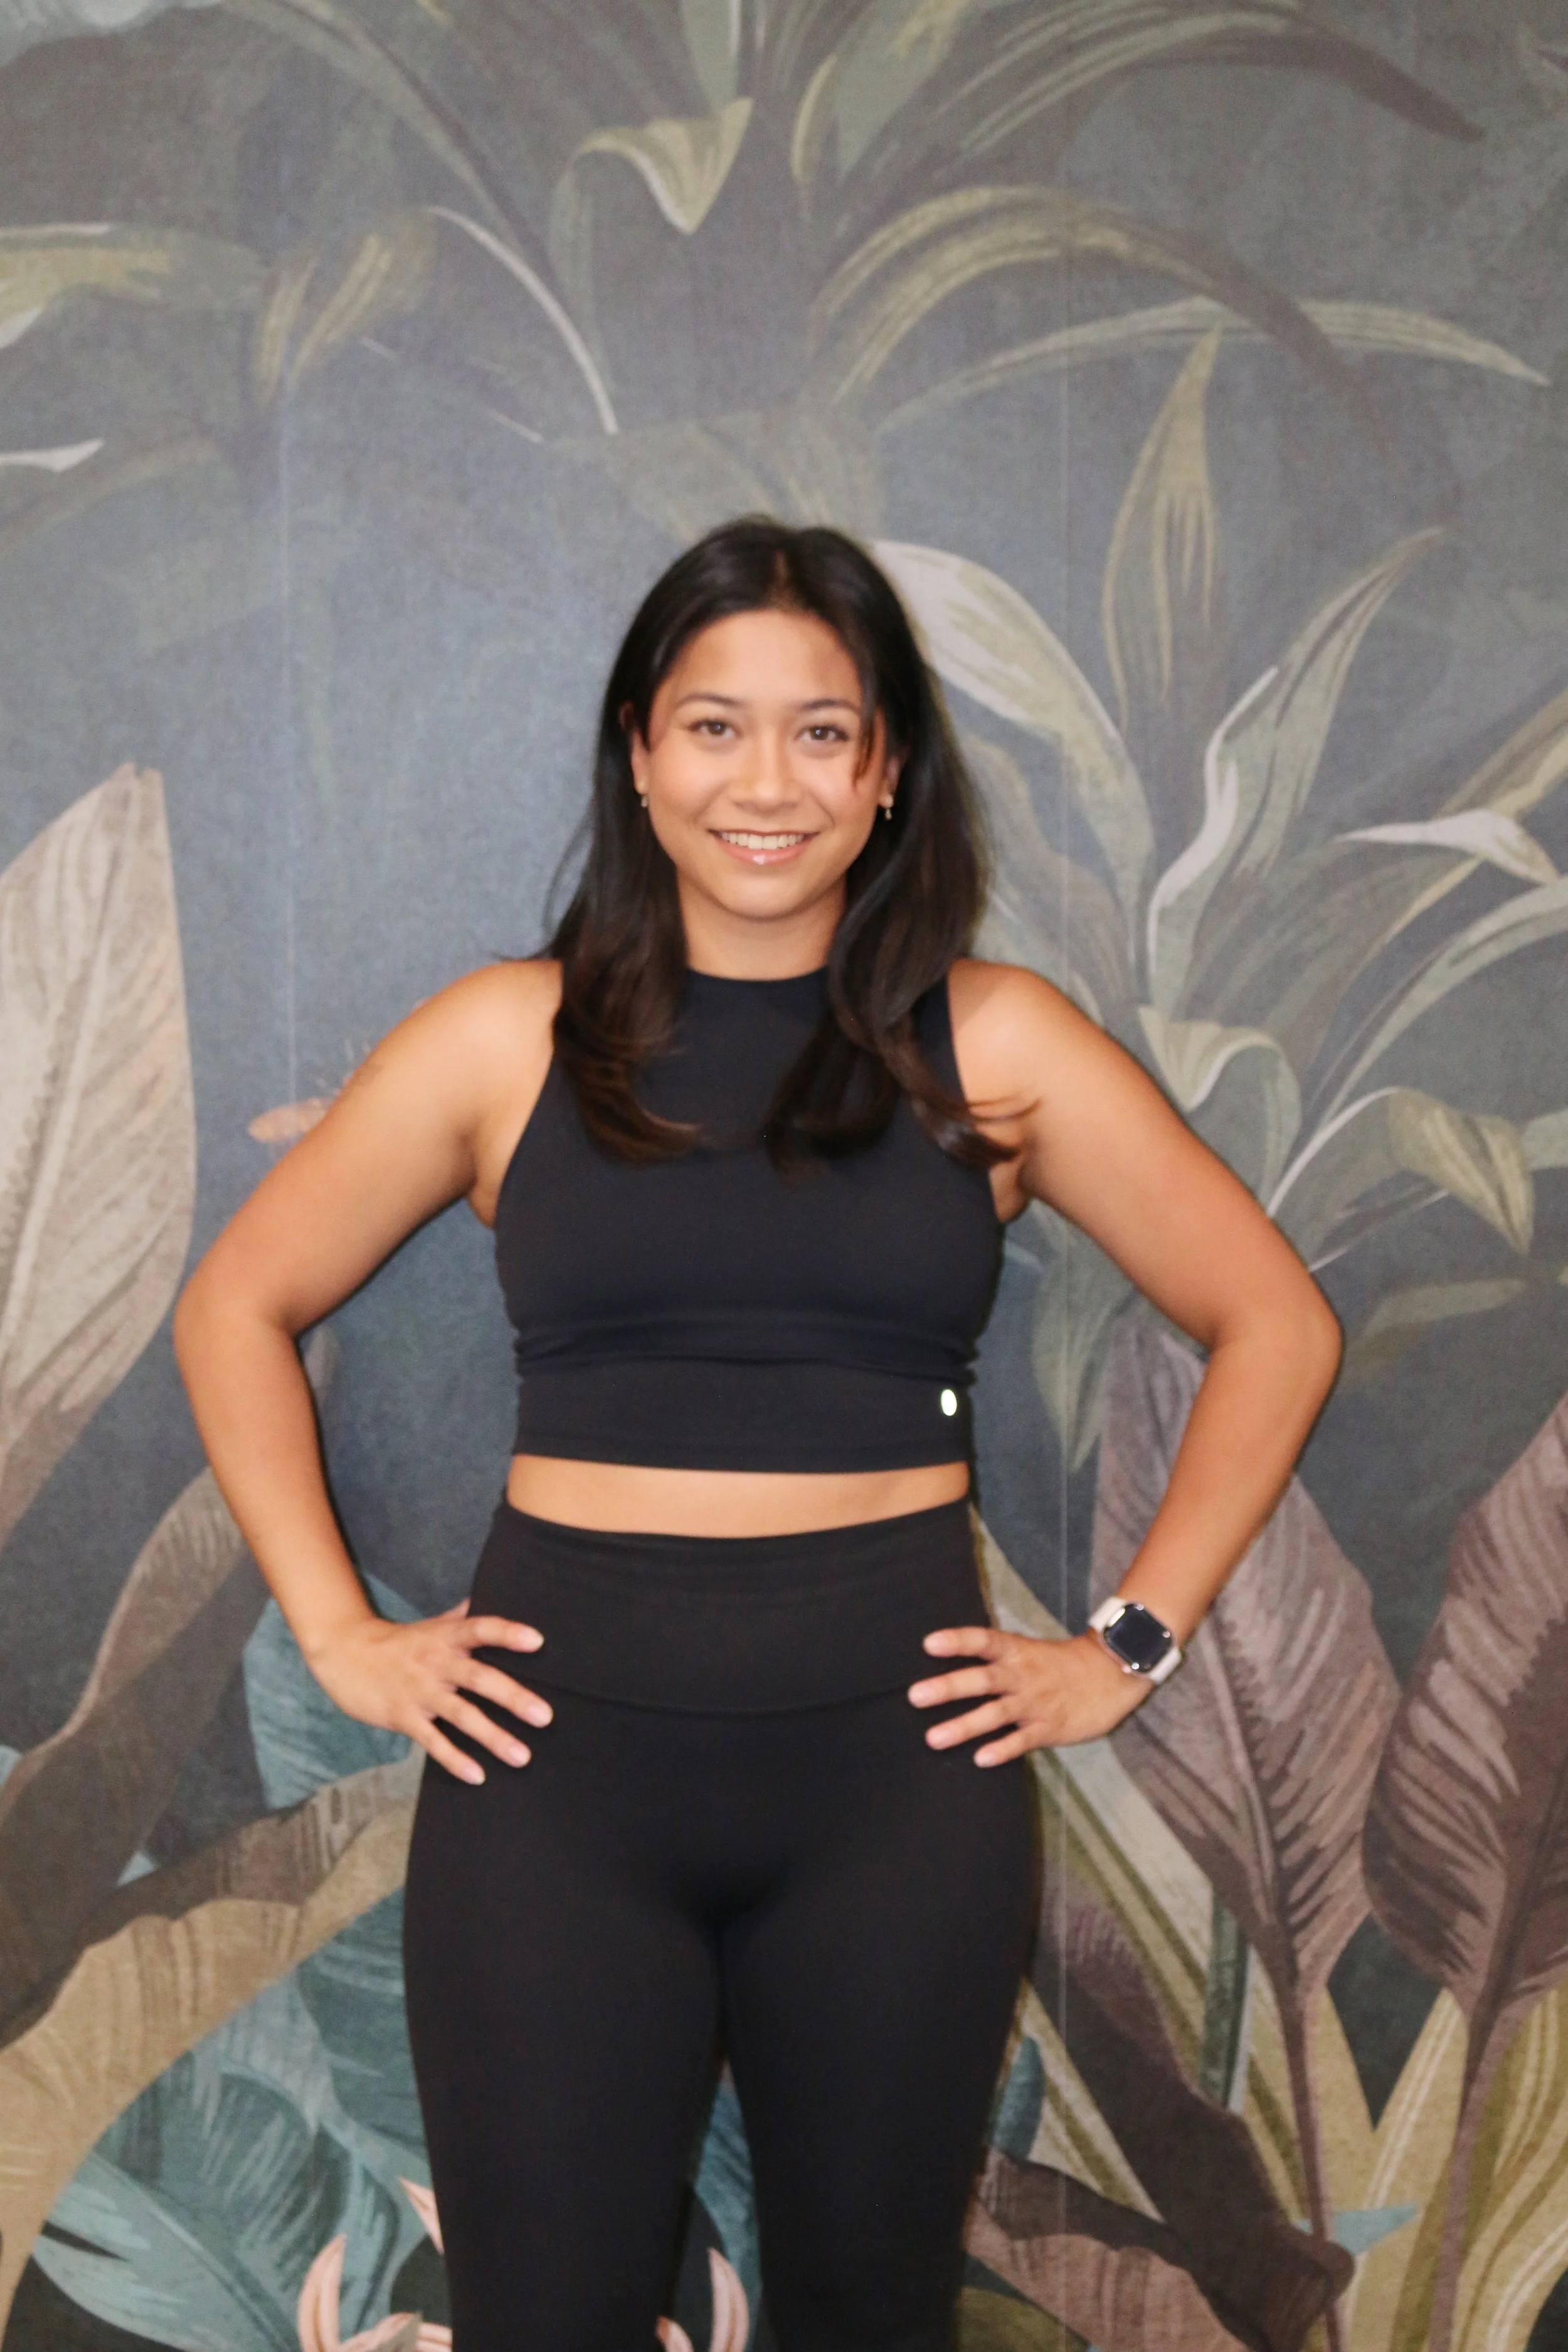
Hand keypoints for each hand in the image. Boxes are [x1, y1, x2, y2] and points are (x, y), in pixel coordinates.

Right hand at [308, 1602, 549, 1785]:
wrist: (343, 1653)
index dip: (508, 1634)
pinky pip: (433, 1741)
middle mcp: (436, 1662)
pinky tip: (478, 1776)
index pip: (481, 1629)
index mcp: (446, 1637)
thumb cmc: (398, 1641)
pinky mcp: (403, 1717)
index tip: (537, 1641)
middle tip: (544, 1716)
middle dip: (512, 1697)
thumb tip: (495, 1592)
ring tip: (522, 1756)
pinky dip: (455, 1759)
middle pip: (479, 1678)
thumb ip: (463, 1616)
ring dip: (493, 1737)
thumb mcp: (431, 1625)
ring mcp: (420, 1692)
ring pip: (461, 1715)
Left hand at [909, 1626, 1151, 1762]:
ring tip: (934, 1738)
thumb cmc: (1061, 1663)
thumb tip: (952, 1664)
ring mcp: (1036, 1702)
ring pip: (996, 1713)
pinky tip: (981, 1759)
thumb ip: (996, 1658)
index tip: (928, 1644)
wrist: (1111, 1673)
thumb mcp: (1028, 1651)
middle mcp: (1023, 1675)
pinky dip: (1003, 1749)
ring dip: (964, 1725)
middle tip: (915, 1696)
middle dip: (949, 1687)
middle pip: (983, 1679)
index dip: (957, 1641)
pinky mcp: (1050, 1727)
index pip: (983, 1640)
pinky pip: (1023, 1740)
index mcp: (1016, 1651)